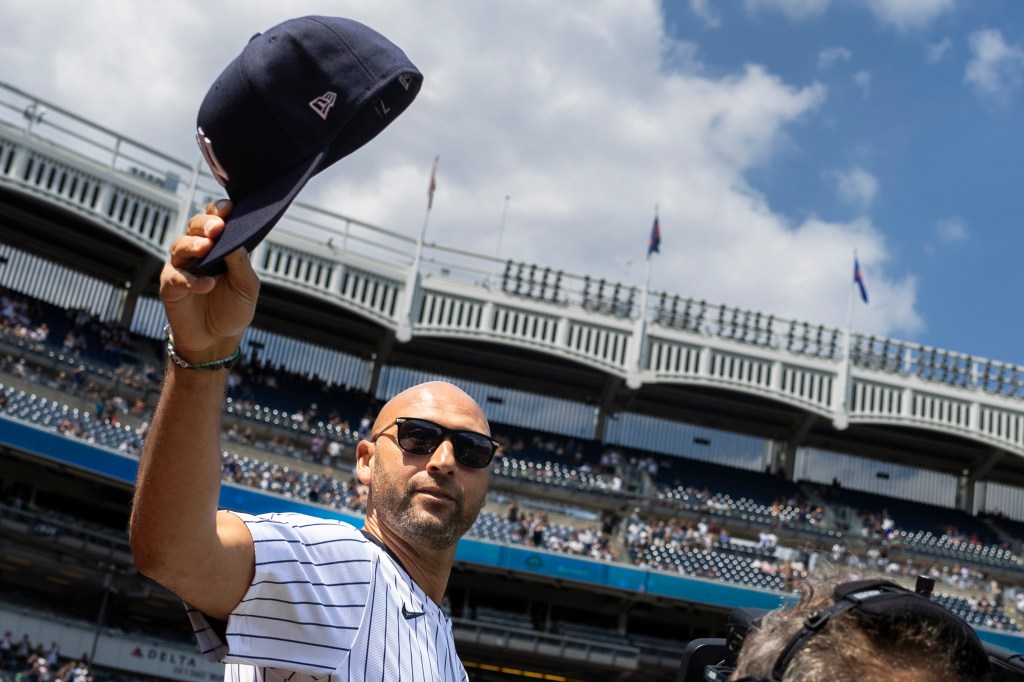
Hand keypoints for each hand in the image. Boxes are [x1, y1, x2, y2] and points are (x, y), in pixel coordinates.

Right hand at [160, 201, 259, 360]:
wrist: (218, 339)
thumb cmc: (234, 308)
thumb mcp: (247, 287)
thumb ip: (241, 264)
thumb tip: (236, 241)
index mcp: (219, 245)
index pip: (215, 219)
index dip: (219, 210)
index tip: (229, 208)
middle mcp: (198, 251)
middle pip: (195, 226)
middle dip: (205, 224)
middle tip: (217, 228)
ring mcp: (182, 267)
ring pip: (180, 246)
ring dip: (193, 245)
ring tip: (207, 248)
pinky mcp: (170, 286)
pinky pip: (177, 277)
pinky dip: (191, 280)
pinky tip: (207, 285)